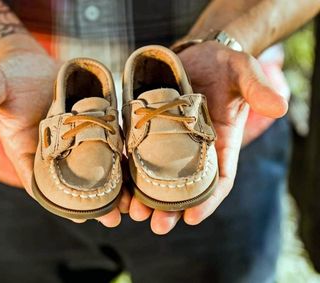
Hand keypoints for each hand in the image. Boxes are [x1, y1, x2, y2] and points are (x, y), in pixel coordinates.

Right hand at [0, 50, 129, 226]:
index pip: (44, 186)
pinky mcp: (92, 122)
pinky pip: (108, 141)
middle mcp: (55, 151)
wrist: (27, 60)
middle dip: (95, 202)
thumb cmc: (6, 76)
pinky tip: (139, 167)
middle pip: (76, 182)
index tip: (81, 218)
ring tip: (133, 203)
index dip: (62, 204)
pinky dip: (122, 155)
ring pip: (97, 167)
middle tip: (115, 218)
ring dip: (115, 185)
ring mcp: (76, 138)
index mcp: (29, 152)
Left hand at [128, 41, 287, 233]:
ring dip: (146, 196)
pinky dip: (128, 170)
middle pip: (183, 186)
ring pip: (157, 175)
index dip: (208, 200)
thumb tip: (278, 107)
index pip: (218, 179)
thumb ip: (256, 87)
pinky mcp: (148, 128)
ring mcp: (169, 140)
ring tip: (134, 212)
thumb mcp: (242, 71)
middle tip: (157, 225)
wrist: (198, 54)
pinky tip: (118, 183)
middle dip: (171, 208)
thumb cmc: (224, 65)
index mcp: (220, 142)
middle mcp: (194, 148)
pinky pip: (137, 153)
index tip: (193, 218)